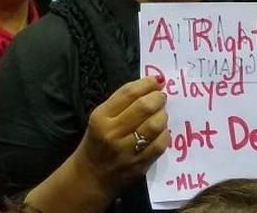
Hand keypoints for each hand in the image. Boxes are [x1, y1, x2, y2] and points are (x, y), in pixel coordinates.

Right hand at [73, 78, 168, 194]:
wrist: (91, 176)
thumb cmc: (98, 141)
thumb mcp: (101, 117)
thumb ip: (123, 101)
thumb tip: (153, 82)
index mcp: (101, 116)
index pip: (128, 93)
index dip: (147, 84)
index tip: (156, 82)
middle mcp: (112, 132)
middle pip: (144, 107)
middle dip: (158, 98)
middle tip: (160, 98)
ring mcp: (126, 150)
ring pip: (155, 125)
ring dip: (163, 115)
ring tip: (161, 115)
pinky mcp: (138, 164)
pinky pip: (160, 144)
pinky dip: (165, 134)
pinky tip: (161, 132)